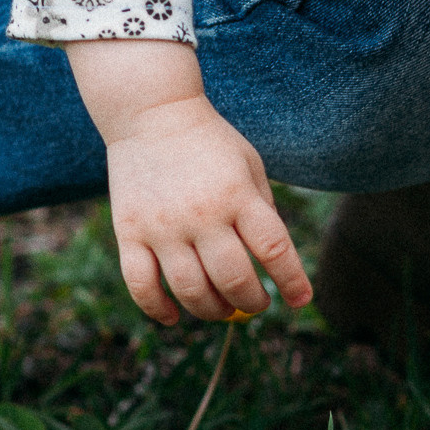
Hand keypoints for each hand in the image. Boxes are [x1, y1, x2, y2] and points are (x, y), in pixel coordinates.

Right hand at [106, 98, 311, 322]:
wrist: (151, 112)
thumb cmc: (209, 143)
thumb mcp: (249, 166)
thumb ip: (262, 211)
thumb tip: (274, 266)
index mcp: (237, 194)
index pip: (274, 250)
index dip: (292, 282)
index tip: (300, 300)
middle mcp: (201, 214)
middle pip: (234, 280)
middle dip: (252, 302)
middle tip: (257, 303)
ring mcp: (162, 226)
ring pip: (191, 291)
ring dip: (213, 311)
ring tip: (223, 309)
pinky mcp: (129, 232)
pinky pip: (141, 285)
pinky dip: (159, 309)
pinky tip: (175, 316)